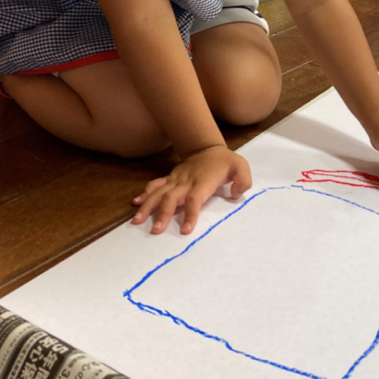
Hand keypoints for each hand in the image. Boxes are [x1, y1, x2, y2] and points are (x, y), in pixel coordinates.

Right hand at [131, 145, 251, 234]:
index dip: (190, 214)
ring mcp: (176, 179)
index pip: (195, 199)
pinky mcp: (170, 178)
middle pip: (172, 198)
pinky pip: (156, 185)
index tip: (185, 230)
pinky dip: (145, 193)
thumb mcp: (241, 167)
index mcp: (203, 181)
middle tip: (155, 231)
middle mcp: (187, 181)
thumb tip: (236, 193)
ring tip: (137, 221)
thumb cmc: (225, 161)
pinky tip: (135, 203)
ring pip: (159, 192)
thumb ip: (243, 181)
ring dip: (148, 206)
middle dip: (162, 214)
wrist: (207, 146)